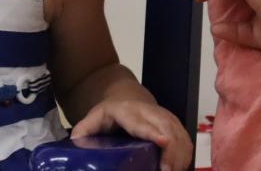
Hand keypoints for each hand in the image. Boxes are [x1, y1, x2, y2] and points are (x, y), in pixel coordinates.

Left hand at [72, 99, 191, 170]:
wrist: (126, 96)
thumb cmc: (109, 113)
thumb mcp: (93, 118)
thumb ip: (84, 130)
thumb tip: (75, 144)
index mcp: (126, 111)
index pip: (140, 122)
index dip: (151, 131)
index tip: (162, 141)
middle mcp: (148, 111)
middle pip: (165, 126)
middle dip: (171, 149)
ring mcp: (163, 115)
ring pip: (178, 132)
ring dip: (180, 153)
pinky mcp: (173, 123)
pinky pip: (185, 137)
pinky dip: (186, 153)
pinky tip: (181, 167)